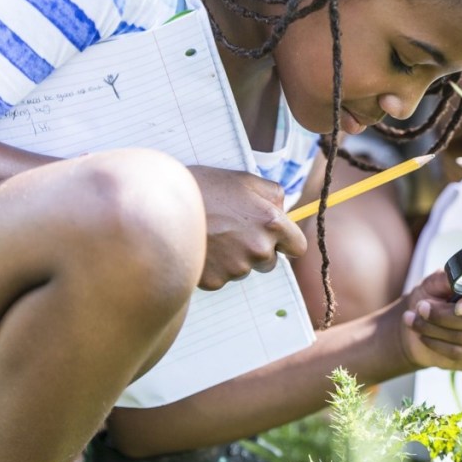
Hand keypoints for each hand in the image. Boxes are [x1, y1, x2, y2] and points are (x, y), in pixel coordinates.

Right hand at [188, 165, 306, 289]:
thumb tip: (283, 209)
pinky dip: (214, 266)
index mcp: (271, 223)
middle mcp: (259, 249)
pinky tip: (201, 248)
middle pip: (270, 261)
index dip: (287, 242)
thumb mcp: (244, 180)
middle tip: (234, 231)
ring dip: (234, 258)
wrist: (162, 206)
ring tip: (212, 236)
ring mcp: (236, 268)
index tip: (277, 239)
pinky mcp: (215, 281)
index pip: (298, 247)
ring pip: (244, 269)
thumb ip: (273, 194)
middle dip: (257, 249)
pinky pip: (222, 277)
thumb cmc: (204, 188)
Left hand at [398, 271, 461, 371]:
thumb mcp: (437, 281)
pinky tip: (425, 336)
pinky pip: (461, 355)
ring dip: (436, 330)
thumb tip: (458, 278)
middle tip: (420, 308)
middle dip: (446, 316)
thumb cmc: (435, 295)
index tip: (458, 307)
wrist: (424, 322)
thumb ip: (449, 277)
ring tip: (413, 320)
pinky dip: (438, 345)